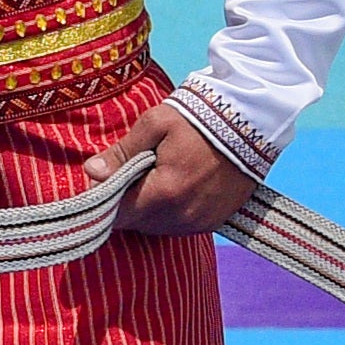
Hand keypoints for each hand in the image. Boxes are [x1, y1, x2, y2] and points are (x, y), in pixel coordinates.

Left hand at [91, 100, 259, 237]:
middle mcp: (182, 216)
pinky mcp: (216, 221)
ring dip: (149, 209)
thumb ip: (122, 152)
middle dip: (127, 202)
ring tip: (155, 176)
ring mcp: (201, 222)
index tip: (103, 180)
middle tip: (130, 171)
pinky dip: (171, 211)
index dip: (104, 199)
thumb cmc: (199, 116)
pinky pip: (180, 226)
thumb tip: (91, 172)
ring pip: (157, 227)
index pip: (117, 215)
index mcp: (164, 194)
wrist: (252, 120)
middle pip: (136, 224)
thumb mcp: (155, 123)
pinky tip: (176, 186)